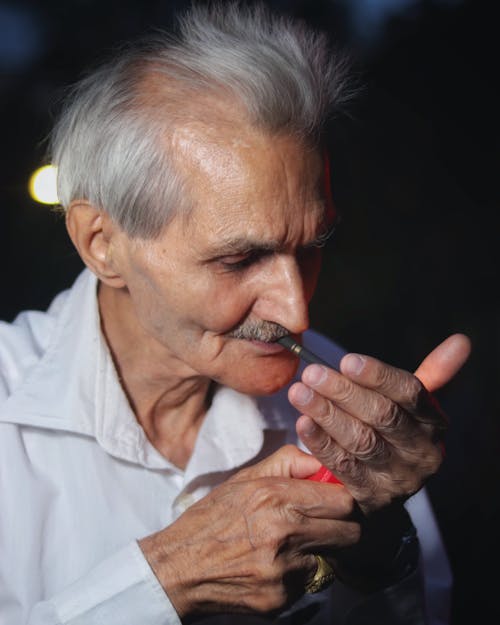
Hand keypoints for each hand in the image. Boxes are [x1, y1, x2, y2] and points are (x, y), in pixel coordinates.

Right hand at [138, 445, 358, 618]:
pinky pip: (307, 583)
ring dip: (317, 552)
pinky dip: (296, 575)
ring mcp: (283, 570)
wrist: (178, 568)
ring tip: (287, 546)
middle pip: (349, 532)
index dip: (344, 500)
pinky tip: (271, 566)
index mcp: (275, 496)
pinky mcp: (280, 599)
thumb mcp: (244, 478)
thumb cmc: (211, 518)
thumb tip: (321, 462)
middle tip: (325, 524)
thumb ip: (287, 463)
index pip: (342, 501)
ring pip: (330, 559)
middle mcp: (284, 533)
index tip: (337, 500)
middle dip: (342, 527)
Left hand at [288, 333, 470, 511]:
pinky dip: (321, 443)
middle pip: (382, 416)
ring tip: (300, 392)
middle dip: (344, 392)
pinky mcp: (370, 496)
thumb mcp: (414, 406)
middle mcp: (420, 452)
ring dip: (327, 414)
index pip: (409, 394)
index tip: (347, 360)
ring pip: (360, 440)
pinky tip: (303, 422)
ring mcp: (396, 477)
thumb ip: (433, 373)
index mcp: (433, 424)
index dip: (378, 376)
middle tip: (313, 373)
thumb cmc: (397, 433)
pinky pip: (342, 466)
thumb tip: (461, 341)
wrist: (389, 488)